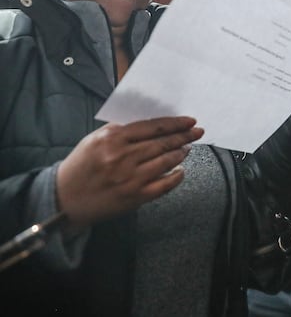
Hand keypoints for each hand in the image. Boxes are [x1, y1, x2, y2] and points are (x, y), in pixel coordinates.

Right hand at [56, 116, 202, 229]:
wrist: (65, 197)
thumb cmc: (82, 165)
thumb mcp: (96, 139)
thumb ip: (122, 131)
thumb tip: (156, 125)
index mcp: (112, 138)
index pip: (153, 126)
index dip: (175, 123)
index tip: (189, 121)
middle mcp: (122, 156)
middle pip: (162, 143)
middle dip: (184, 136)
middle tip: (197, 132)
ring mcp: (130, 177)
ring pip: (166, 161)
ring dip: (181, 153)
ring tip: (187, 148)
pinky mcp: (134, 196)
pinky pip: (164, 185)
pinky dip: (176, 177)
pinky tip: (180, 171)